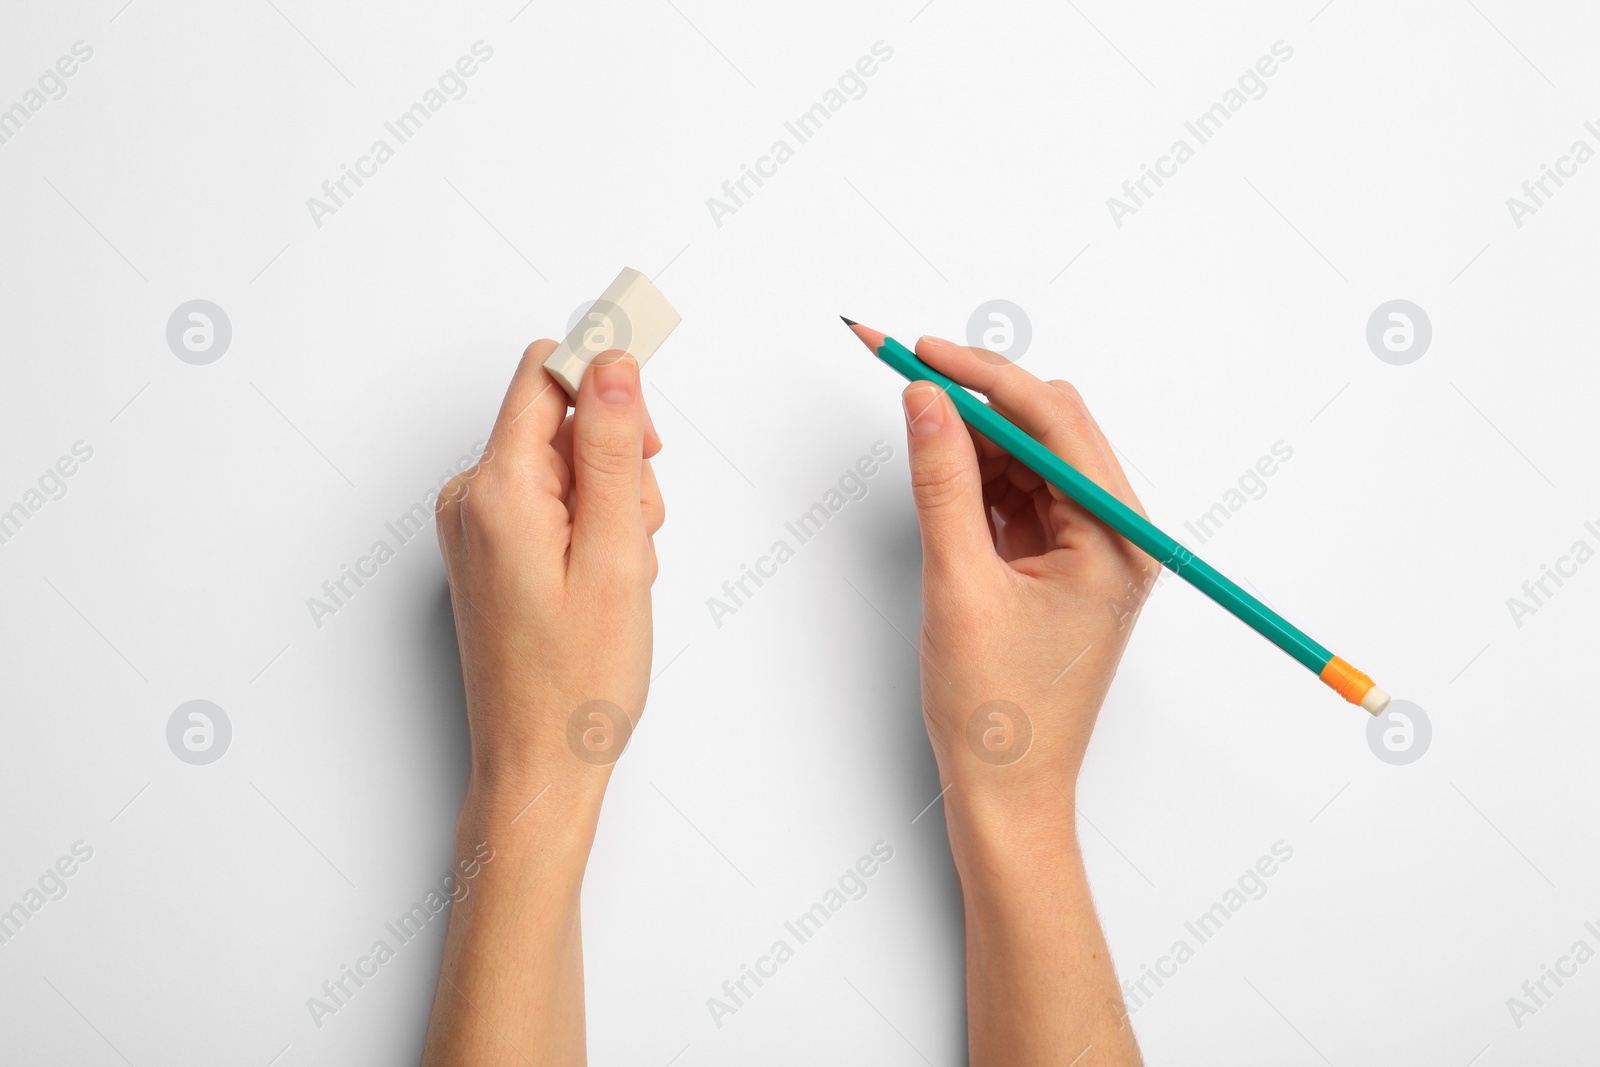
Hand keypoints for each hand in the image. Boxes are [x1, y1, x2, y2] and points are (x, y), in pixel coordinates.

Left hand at [435, 342, 664, 810]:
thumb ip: (613, 449)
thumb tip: (611, 362)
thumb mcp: (616, 554)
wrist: (538, 765)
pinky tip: (602, 580)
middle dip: (618, 458)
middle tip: (639, 528)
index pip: (546, 372)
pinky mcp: (489, 549)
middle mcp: (472, 498)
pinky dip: (590, 527)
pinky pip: (550, 500)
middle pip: (561, 418)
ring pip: (564, 462)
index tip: (649, 397)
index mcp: (496, 490)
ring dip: (611, 500)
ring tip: (622, 570)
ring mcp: (476, 526)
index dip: (606, 373)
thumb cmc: (576, 682)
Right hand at [900, 336, 1153, 813]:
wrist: (1007, 792)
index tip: (920, 352)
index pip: (1054, 423)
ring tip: (916, 422)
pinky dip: (979, 474)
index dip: (983, 378)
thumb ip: (942, 483)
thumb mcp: (959, 585)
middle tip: (907, 375)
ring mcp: (1090, 549)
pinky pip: (1021, 494)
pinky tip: (939, 465)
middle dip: (979, 397)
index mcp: (1118, 540)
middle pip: (1050, 428)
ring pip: (1032, 456)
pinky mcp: (1061, 563)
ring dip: (976, 435)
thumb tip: (924, 401)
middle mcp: (1117, 536)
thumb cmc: (997, 713)